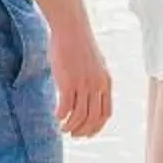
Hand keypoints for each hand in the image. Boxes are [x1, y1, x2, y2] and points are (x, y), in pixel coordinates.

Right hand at [52, 21, 113, 138]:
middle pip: (93, 119)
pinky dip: (61, 116)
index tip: (87, 133)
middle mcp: (97, 86)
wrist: (71, 28)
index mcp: (106, 82)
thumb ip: (94, 80)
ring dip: (70, 126)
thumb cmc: (79, 44)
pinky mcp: (68, 83)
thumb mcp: (95, 64)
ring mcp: (83, 85)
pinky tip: (56, 116)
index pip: (105, 114)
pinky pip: (66, 108)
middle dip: (83, 131)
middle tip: (73, 134)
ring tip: (62, 128)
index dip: (96, 127)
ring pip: (79, 117)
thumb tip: (87, 94)